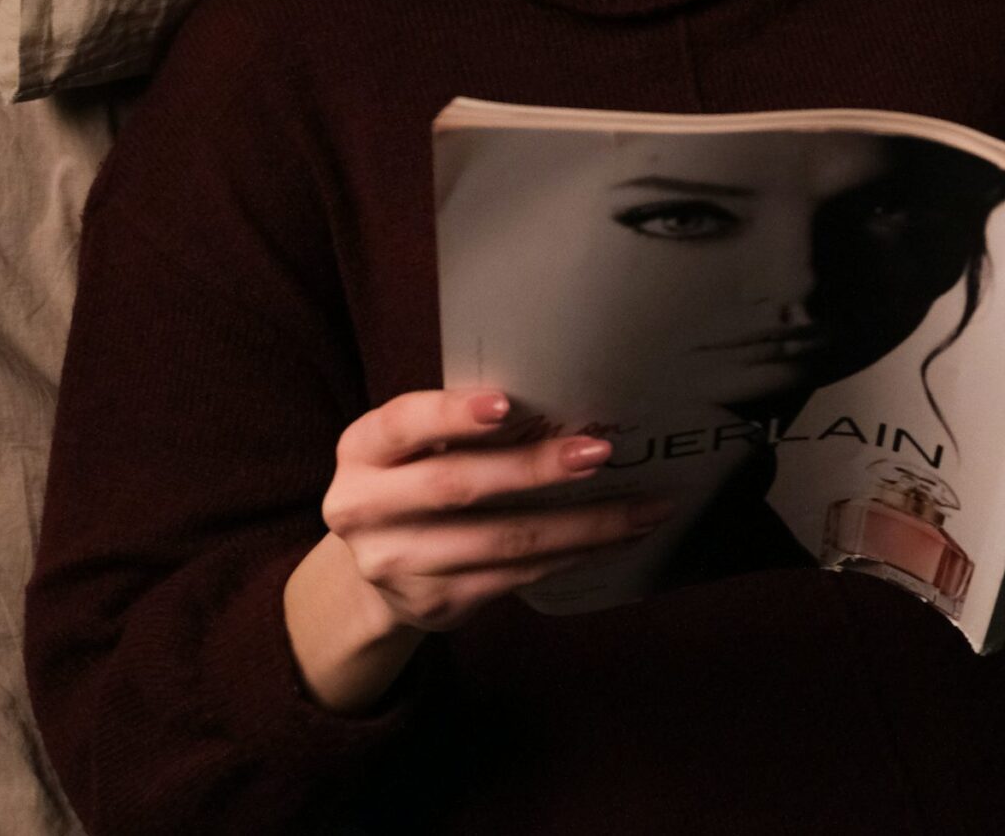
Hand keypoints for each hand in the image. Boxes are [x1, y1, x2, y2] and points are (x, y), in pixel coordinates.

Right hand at [320, 388, 673, 633]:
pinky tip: (616, 539)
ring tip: (643, 507)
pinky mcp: (437, 604)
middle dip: (536, 468)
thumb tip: (565, 401)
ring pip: (502, 541)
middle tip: (600, 452)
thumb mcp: (415, 445)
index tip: (507, 403)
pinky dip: (575, 554)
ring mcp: (398, 565)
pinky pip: (518, 576)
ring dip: (583, 524)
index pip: (403, 425)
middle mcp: (364, 509)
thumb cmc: (414, 479)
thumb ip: (462, 426)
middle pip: (458, 486)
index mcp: (362, 451)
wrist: (375, 568)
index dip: (452, 414)